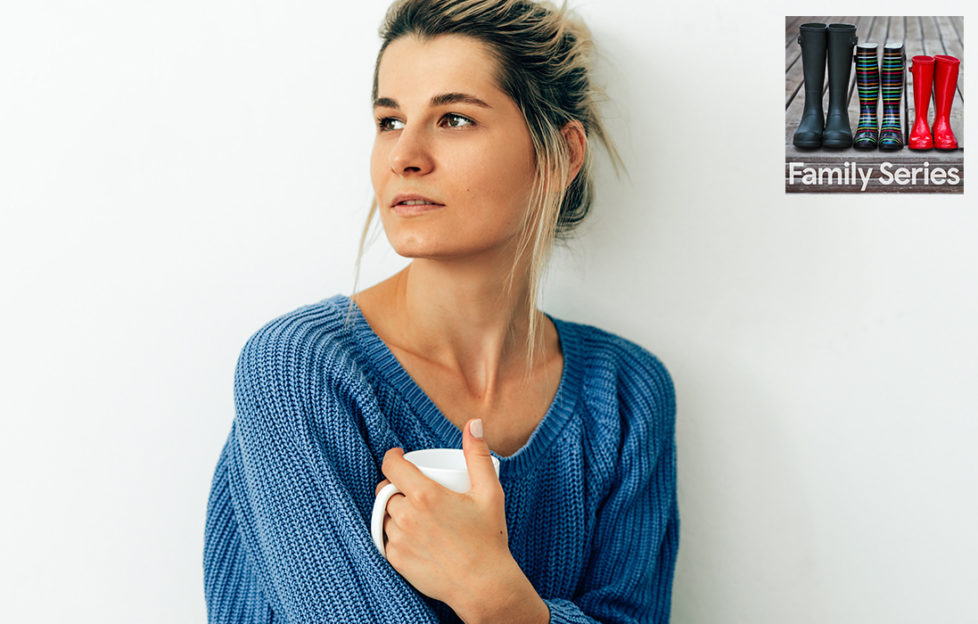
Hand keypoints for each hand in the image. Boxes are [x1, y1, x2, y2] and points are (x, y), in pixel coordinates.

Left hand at [375, 419, 541, 620]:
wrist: (483, 586)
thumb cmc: (488, 539)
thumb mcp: (489, 492)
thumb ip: (478, 455)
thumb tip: (473, 423)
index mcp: (425, 495)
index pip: (392, 466)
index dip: (393, 457)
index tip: (401, 457)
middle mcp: (406, 516)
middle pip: (386, 490)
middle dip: (396, 486)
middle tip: (414, 489)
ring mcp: (399, 539)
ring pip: (386, 515)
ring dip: (395, 510)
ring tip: (415, 512)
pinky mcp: (396, 560)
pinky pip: (387, 539)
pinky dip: (396, 534)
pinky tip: (413, 535)